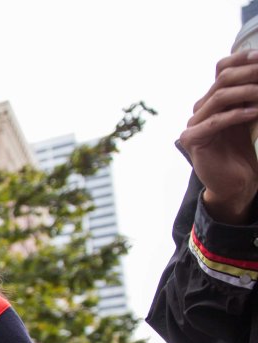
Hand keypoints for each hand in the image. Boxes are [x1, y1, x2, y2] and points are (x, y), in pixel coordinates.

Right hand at [180, 51, 257, 223]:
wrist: (234, 183)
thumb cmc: (242, 151)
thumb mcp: (248, 116)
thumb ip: (251, 96)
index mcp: (212, 100)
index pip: (222, 68)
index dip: (241, 58)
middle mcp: (200, 109)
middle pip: (222, 80)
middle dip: (250, 73)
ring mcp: (194, 124)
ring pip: (219, 97)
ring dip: (247, 91)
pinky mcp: (193, 140)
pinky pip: (216, 121)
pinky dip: (238, 114)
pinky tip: (256, 113)